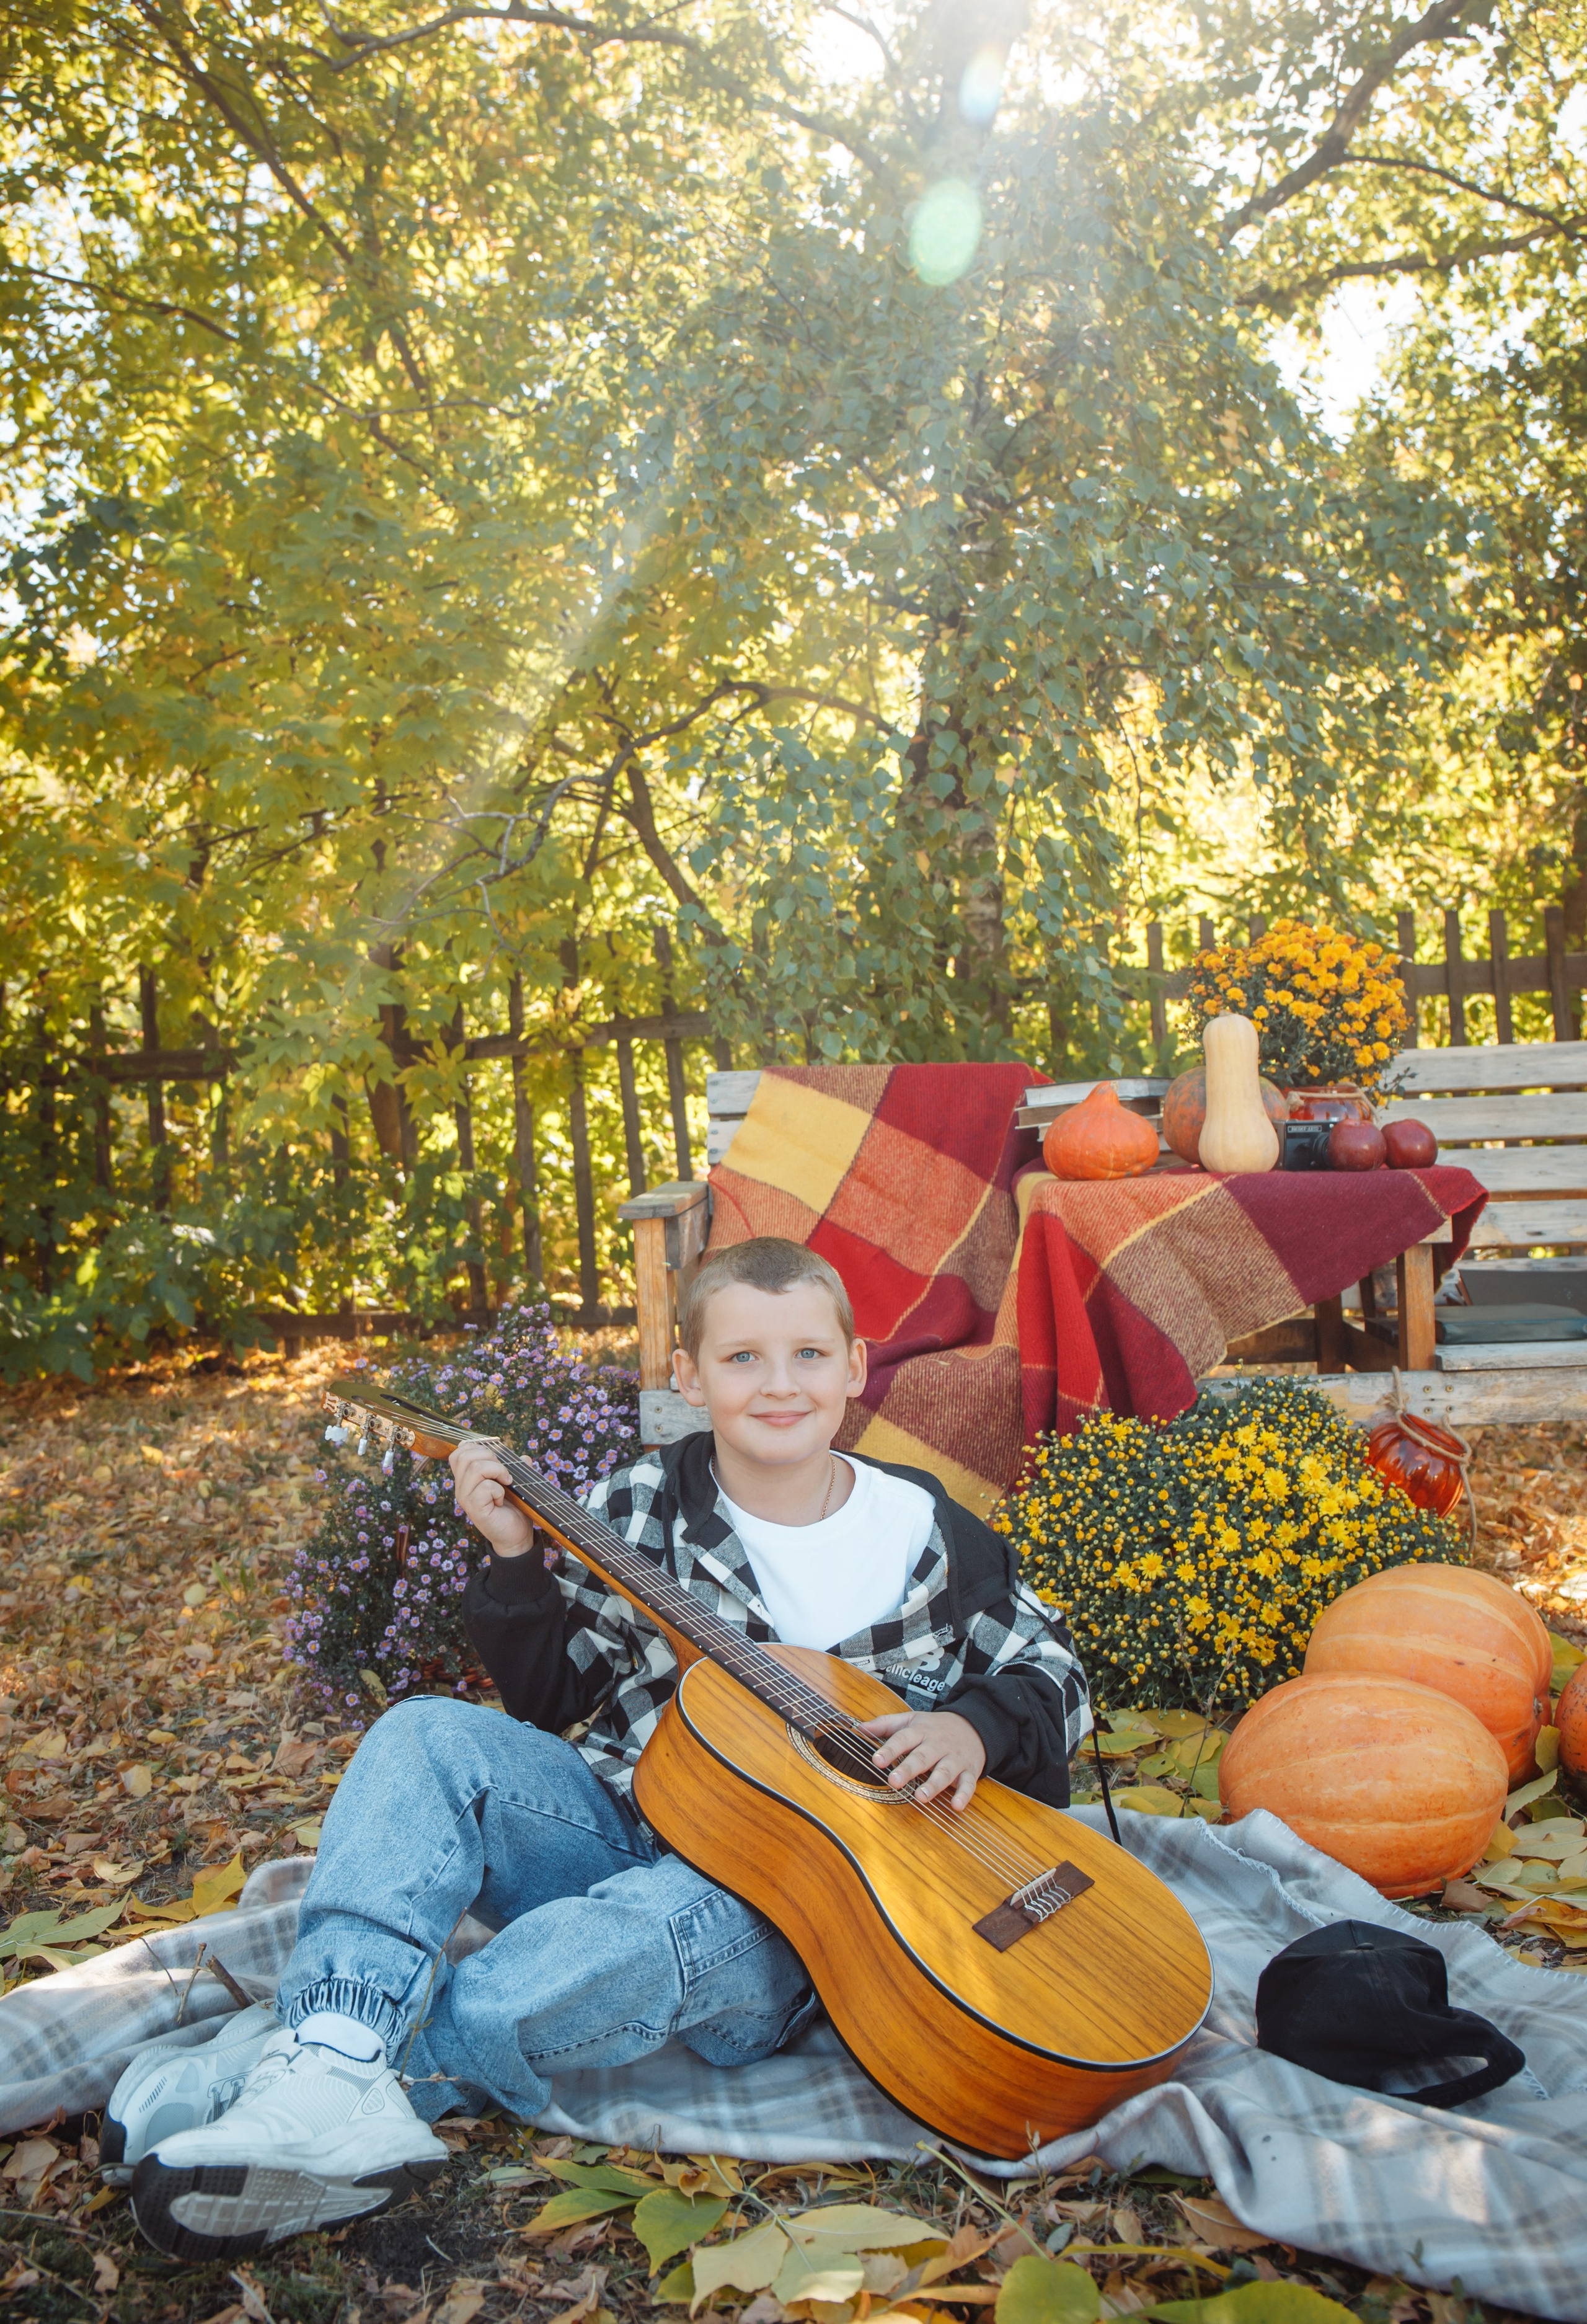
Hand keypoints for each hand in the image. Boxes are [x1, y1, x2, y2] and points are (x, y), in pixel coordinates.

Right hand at [449, 1440, 534, 1558]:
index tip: (496, 1459)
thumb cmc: (513, 1508)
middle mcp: (462, 1487)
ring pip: (475, 1468)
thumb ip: (516, 1467)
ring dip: (498, 1470)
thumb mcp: (514, 1483)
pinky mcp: (475, 1510)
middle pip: (465, 1455)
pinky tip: (501, 1500)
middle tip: (503, 1472)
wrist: (516, 1535)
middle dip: (490, 1455)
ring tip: (506, 1483)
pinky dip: (499, 1489)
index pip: (459, 1453)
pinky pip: (486, 1487)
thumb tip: (524, 1458)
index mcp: (466, 1479)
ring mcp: (466, 1499)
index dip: (478, 1448)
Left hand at [857, 1709, 986, 1808]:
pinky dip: (964, 1795)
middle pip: (922, 1757)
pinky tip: (956, 1806)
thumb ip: (885, 1724)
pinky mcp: (969, 1771)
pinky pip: (968, 1784)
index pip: (903, 1739)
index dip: (890, 1750)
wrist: (974, 1725)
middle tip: (894, 1781)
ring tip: (921, 1797)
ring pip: (944, 1771)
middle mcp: (938, 1744)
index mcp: (921, 1731)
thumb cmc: (935, 1727)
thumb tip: (860, 1728)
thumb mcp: (911, 1719)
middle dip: (909, 1769)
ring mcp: (955, 1758)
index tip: (876, 1760)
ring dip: (934, 1784)